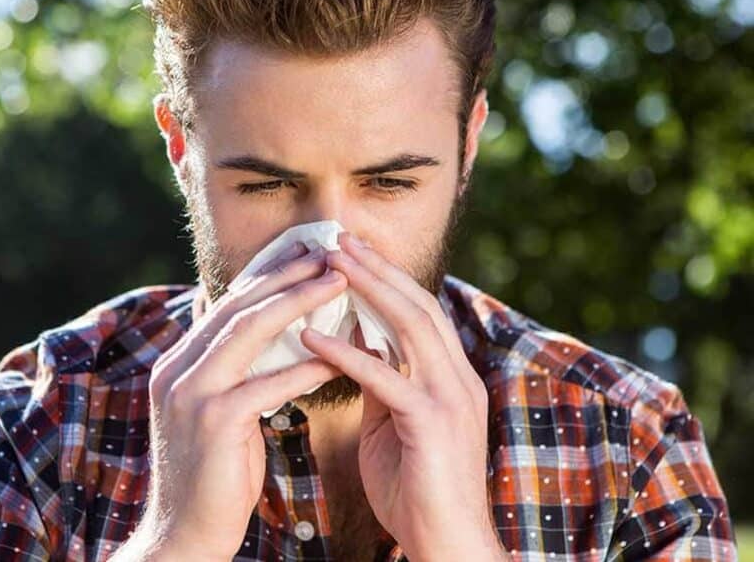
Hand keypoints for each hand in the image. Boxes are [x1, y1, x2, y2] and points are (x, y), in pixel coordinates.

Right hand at [115, 241, 347, 560]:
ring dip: (297, 302)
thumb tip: (265, 337)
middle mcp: (177, 369)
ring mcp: (190, 394)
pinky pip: (266, 384)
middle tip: (329, 252)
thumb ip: (232, 374)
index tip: (306, 253)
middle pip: (236, 305)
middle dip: (285, 274)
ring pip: (247, 331)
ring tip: (338, 282)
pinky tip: (338, 356)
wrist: (184, 535)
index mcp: (178, 363)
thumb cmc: (212, 478)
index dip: (267, 275)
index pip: (225, 305)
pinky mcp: (213, 423)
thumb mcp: (217, 415)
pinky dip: (304, 366)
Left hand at [299, 231, 506, 561]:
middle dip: (377, 268)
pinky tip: (311, 338)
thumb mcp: (391, 423)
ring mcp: (450, 399)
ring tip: (328, 265)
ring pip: (411, 327)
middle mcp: (457, 379)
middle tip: (338, 238)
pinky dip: (347, 354)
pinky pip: (386, 379)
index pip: (418, 311)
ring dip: (368, 291)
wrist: (445, 543)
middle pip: (418, 305)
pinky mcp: (432, 425)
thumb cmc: (414, 489)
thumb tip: (354, 343)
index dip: (386, 276)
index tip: (350, 250)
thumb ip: (379, 382)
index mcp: (449, 377)